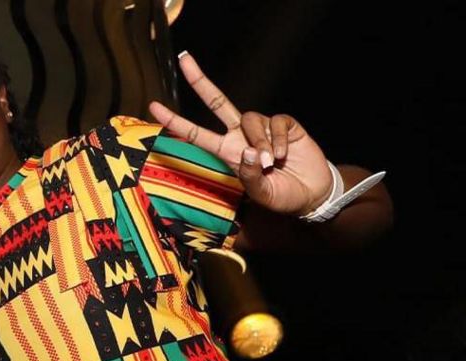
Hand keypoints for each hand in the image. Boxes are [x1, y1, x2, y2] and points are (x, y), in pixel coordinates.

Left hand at [149, 52, 333, 215]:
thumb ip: (250, 176)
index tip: (154, 106)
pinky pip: (276, 122)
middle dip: (199, 81)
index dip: (175, 121)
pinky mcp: (284, 124)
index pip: (197, 134)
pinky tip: (284, 154)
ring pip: (250, 120)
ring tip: (271, 163)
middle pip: (217, 102)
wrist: (311, 193)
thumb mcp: (261, 194)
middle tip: (183, 59)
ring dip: (260, 142)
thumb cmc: (281, 195)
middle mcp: (240, 135)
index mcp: (227, 152)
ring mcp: (262, 127)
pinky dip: (278, 140)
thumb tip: (248, 151)